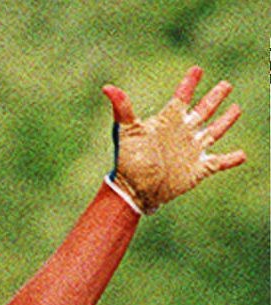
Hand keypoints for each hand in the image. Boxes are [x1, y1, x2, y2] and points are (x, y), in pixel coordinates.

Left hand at [102, 66, 245, 213]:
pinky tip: (242, 155)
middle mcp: (182, 133)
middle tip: (226, 85)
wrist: (134, 190)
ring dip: (226, 120)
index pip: (182, 97)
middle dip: (215, 97)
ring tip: (236, 108)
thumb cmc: (128, 161)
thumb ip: (122, 109)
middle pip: (203, 110)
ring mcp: (192, 150)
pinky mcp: (199, 169)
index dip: (190, 83)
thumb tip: (107, 88)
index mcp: (168, 121)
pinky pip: (219, 162)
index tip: (197, 69)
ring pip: (215, 131)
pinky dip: (231, 159)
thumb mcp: (127, 132)